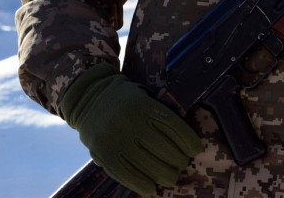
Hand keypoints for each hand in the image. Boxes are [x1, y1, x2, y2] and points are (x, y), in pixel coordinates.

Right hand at [60, 63, 202, 194]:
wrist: (87, 97)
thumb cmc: (124, 98)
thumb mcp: (143, 95)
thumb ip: (159, 113)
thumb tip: (184, 141)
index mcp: (142, 104)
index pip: (173, 127)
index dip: (188, 142)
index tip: (196, 150)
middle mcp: (129, 121)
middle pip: (164, 150)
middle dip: (179, 161)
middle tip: (182, 164)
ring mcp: (115, 139)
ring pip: (148, 166)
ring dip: (165, 175)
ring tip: (171, 176)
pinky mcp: (103, 154)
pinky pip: (127, 175)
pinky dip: (142, 184)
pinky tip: (152, 187)